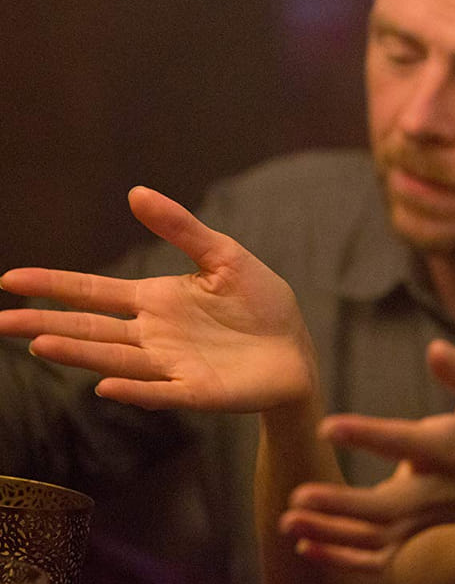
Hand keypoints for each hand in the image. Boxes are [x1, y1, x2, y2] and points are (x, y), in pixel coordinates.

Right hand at [0, 186, 314, 411]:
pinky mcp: (197, 391)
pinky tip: (106, 384)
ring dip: (80, 353)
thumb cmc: (260, 303)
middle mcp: (153, 335)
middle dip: (45, 324)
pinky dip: (134, 388)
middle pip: (89, 328)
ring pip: (115, 359)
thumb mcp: (224, 256)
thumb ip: (181, 228)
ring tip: (41, 344)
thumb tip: (136, 192)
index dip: (52, 286)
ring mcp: (171, 365)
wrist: (296, 348)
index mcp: (156, 301)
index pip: (93, 293)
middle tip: (0, 322)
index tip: (9, 280)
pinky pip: (160, 391)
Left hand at [279, 339, 454, 570]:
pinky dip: (345, 555)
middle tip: (298, 496)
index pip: (406, 442)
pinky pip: (383, 551)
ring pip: (379, 534)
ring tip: (289, 519)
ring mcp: (433, 512)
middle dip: (341, 505)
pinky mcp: (426, 524)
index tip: (329, 427)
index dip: (368, 435)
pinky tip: (309, 544)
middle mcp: (442, 486)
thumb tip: (434, 350)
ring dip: (333, 531)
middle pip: (388, 509)